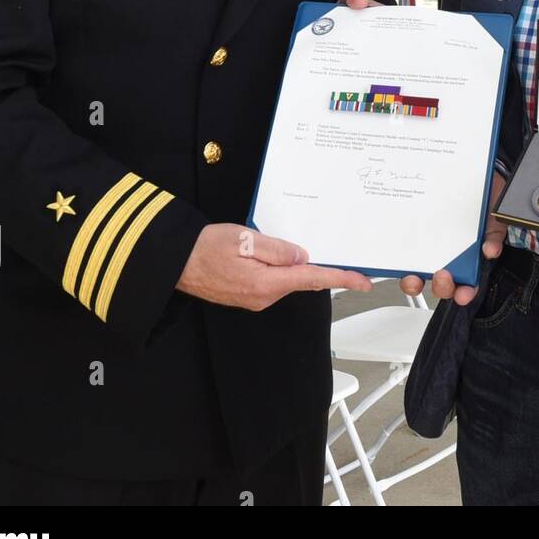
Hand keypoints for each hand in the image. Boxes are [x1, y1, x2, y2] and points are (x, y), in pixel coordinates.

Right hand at [177, 224, 371, 310]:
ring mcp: (255, 299)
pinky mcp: (248, 295)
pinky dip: (280, 269)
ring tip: (279, 244)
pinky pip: (274, 281)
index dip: (341, 279)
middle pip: (302, 279)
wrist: (175, 262)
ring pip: (287, 279)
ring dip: (294, 265)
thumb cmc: (205, 247)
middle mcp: (263, 297)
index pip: (313, 279)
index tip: (363, 282)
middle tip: (331, 252)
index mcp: (266, 283)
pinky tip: (272, 255)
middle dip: (318, 266)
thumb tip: (302, 257)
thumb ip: (278, 249)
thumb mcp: (245, 239)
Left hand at [400, 171, 506, 305]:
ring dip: (414, 281)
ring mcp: (429, 246)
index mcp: (469, 256)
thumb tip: (490, 250)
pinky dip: (399, 261)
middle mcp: (447, 255)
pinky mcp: (413, 235)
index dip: (464, 293)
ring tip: (414, 277)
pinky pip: (403, 252)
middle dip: (440, 287)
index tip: (463, 294)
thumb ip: (494, 234)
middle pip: (441, 282)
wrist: (474, 174)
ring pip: (418, 273)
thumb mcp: (495, 216)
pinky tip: (397, 259)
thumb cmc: (486, 198)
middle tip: (443, 276)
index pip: (467, 283)